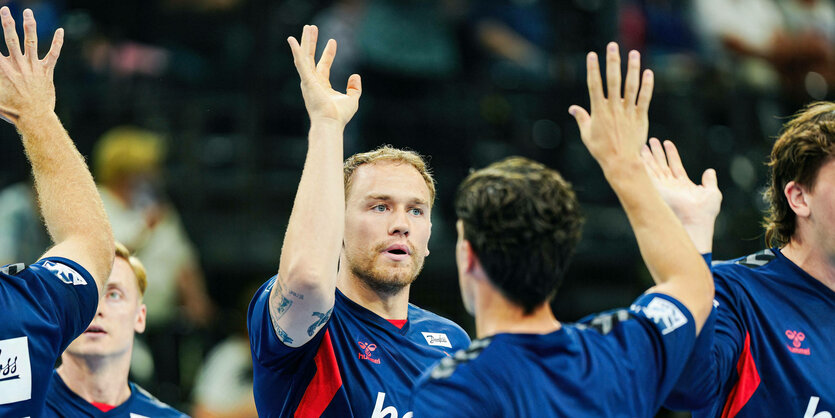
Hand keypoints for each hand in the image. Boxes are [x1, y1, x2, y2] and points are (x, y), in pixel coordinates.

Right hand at [0, 7, 62, 123]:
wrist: (34, 118)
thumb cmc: (11, 109)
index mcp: (2, 69)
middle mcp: (17, 64)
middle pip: (11, 39)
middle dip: (7, 22)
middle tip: (4, 9)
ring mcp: (33, 67)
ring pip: (31, 42)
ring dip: (29, 26)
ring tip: (28, 12)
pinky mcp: (47, 71)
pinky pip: (54, 54)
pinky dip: (57, 42)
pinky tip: (61, 31)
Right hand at [288, 25, 360, 126]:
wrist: (331, 124)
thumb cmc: (339, 116)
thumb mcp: (352, 99)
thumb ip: (354, 88)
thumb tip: (355, 75)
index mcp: (322, 86)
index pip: (324, 65)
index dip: (328, 53)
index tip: (333, 41)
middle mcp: (312, 82)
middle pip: (310, 58)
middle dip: (311, 42)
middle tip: (311, 27)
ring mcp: (308, 81)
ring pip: (304, 57)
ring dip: (305, 41)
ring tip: (307, 27)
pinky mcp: (306, 80)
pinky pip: (300, 63)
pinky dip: (296, 51)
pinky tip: (292, 40)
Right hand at [568, 42, 652, 170]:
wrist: (622, 162)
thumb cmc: (602, 150)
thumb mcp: (587, 135)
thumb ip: (581, 118)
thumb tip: (572, 108)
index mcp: (598, 111)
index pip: (594, 85)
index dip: (593, 69)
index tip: (592, 55)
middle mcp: (613, 108)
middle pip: (613, 80)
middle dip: (612, 61)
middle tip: (612, 45)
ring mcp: (628, 112)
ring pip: (631, 86)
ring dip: (632, 68)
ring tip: (633, 53)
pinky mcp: (640, 117)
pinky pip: (644, 98)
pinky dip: (647, 85)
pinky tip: (648, 73)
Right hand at [642, 138, 721, 252]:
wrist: (695, 222)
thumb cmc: (704, 212)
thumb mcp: (711, 193)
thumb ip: (710, 182)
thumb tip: (710, 171)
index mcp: (683, 185)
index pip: (675, 165)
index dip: (671, 154)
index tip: (667, 143)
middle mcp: (671, 185)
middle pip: (661, 165)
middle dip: (656, 153)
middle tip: (651, 140)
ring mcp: (663, 187)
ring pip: (653, 168)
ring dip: (648, 156)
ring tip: (643, 144)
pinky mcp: (657, 189)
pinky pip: (648, 174)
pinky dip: (643, 165)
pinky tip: (639, 156)